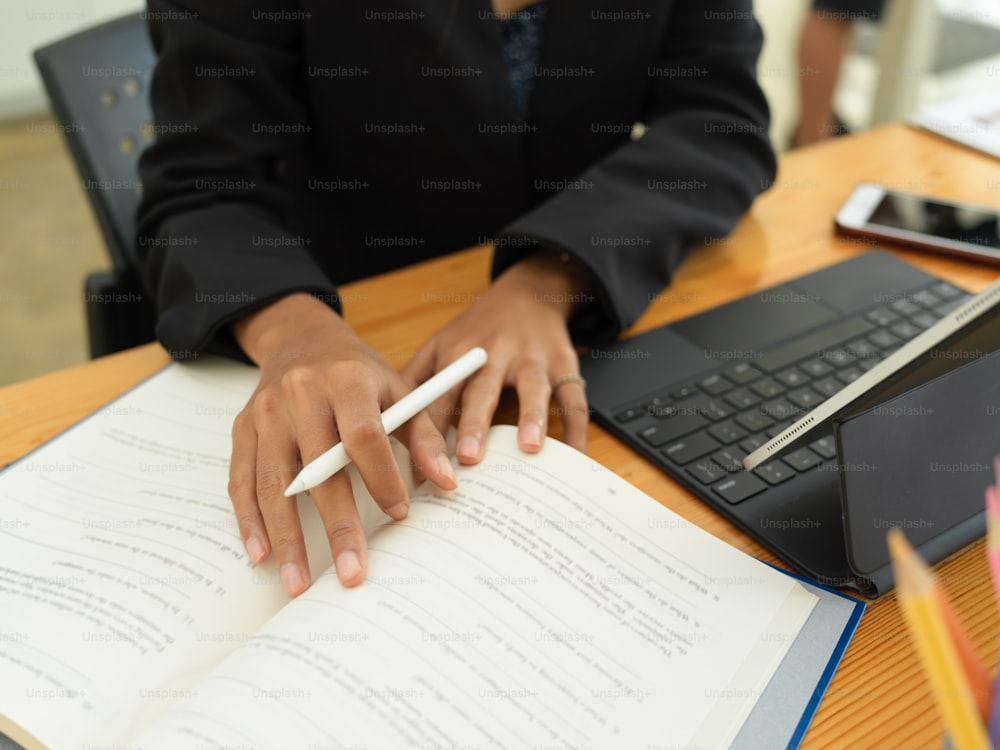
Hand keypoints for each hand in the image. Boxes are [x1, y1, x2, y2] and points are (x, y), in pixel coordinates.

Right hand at [229, 294, 455, 596]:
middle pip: (317, 469)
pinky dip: (250, 519)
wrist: (301, 338)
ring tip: (299, 582)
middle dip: (337, 525)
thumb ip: (422, 435)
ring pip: (273, 481)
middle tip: (352, 573)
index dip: (381, 477)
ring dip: (285, 536)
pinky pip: (242, 479)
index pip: (362, 435)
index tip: (399, 514)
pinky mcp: (242, 428)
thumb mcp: (397, 389)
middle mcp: (300, 394)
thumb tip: (446, 481)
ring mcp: (266, 412)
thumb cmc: (356, 371)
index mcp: (346, 379)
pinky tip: (262, 552)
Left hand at [401, 250, 590, 462]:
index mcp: (459, 353)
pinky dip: (578, 429)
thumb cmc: (478, 329)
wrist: (527, 293)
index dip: (428, 432)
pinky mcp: (564, 363)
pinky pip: (574, 398)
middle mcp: (496, 354)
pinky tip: (575, 456)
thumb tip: (388, 421)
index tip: (422, 468)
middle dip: (475, 424)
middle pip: (483, 390)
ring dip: (532, 417)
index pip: (439, 396)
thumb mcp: (439, 344)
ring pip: (533, 389)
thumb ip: (415, 379)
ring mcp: (533, 359)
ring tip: (529, 447)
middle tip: (469, 458)